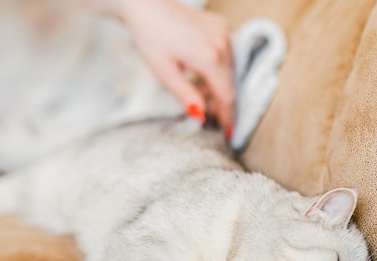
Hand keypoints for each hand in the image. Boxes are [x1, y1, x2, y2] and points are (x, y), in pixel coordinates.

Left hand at [117, 0, 234, 132]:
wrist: (148, 6)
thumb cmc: (151, 38)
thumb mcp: (165, 73)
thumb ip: (186, 96)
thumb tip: (201, 116)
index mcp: (209, 58)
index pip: (225, 95)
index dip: (227, 116)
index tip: (228, 133)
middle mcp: (222, 44)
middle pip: (229, 83)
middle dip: (222, 103)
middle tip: (215, 120)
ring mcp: (224, 32)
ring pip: (229, 70)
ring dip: (219, 85)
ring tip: (203, 95)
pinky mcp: (221, 26)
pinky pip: (226, 54)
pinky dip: (217, 68)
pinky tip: (201, 73)